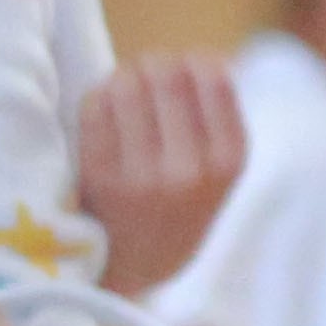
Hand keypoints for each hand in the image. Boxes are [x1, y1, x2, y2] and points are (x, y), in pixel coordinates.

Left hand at [71, 56, 247, 293]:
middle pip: (168, 76)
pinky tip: (104, 106)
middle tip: (145, 74)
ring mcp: (143, 175)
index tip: (183, 68)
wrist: (131, 268)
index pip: (214, 79)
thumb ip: (216, 124)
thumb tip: (210, 57)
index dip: (193, 62)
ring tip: (123, 90)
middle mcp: (191, 171)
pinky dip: (98, 95)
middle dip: (154, 66)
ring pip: (129, 85)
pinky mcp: (99, 176)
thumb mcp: (216, 175)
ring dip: (123, 77)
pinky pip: (96, 105)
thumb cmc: (173, 208)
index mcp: (229, 164)